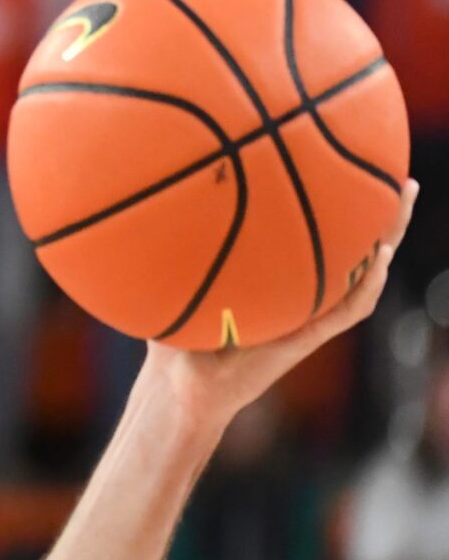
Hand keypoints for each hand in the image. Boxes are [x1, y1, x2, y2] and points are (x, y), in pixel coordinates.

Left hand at [141, 181, 418, 430]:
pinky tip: (380, 259)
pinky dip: (367, 287)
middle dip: (378, 214)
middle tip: (400, 177)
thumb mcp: (173, 285)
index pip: (314, 240)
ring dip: (387, 240)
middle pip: (352, 249)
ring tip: (402, 201)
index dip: (335, 210)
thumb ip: (175, 253)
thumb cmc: (173, 337)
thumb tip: (157, 202)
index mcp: (276, 283)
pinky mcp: (307, 340)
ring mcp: (309, 317)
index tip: (349, 170)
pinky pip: (348, 311)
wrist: (179, 389)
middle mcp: (301, 297)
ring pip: (363, 275)